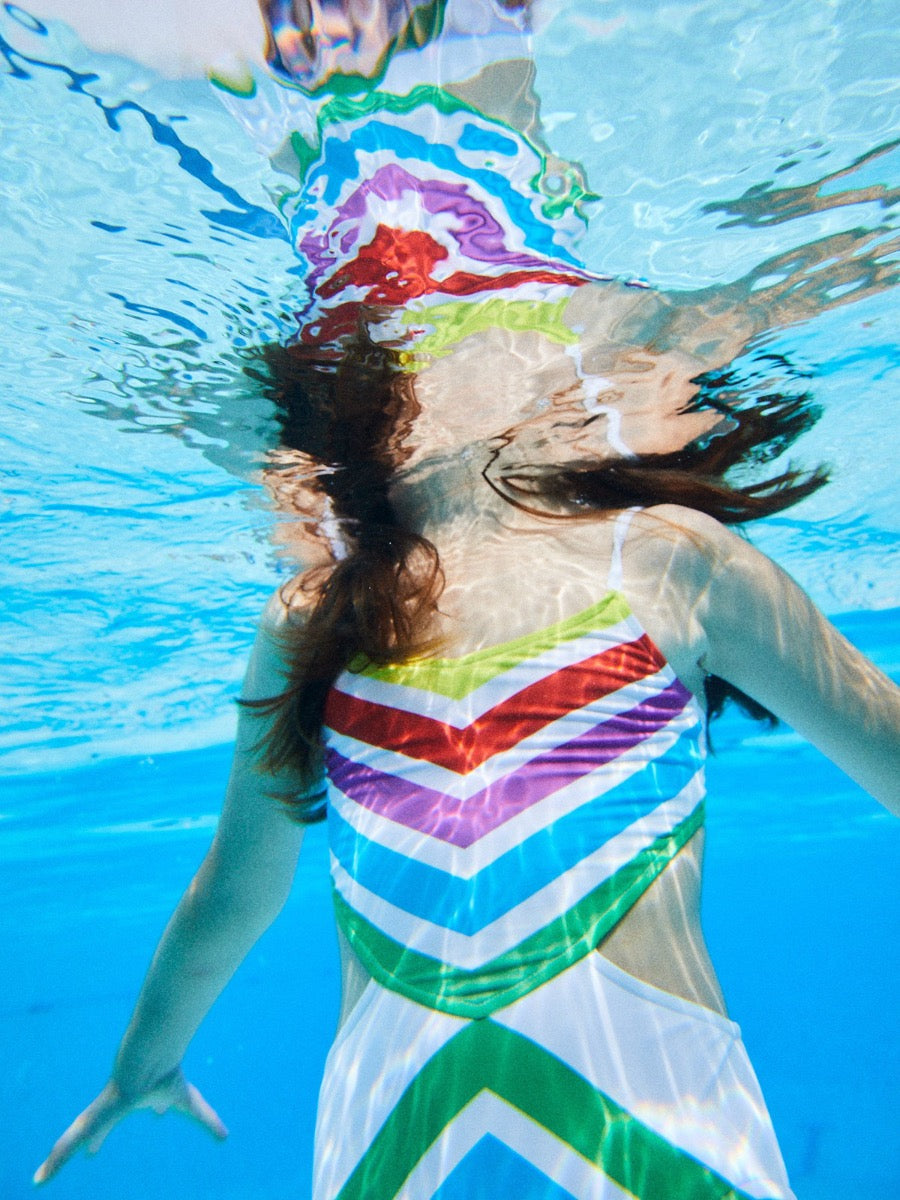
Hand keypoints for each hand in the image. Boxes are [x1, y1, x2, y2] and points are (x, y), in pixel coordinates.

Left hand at [33, 1069, 226, 1184]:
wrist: (146, 1060)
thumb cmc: (165, 1077)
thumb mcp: (190, 1106)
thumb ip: (208, 1121)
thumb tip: (225, 1137)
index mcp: (137, 1101)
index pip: (130, 1115)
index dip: (136, 1122)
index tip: (136, 1126)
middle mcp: (115, 1106)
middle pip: (102, 1126)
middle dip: (98, 1138)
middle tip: (92, 1153)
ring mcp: (100, 1112)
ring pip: (79, 1135)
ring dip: (66, 1152)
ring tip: (50, 1170)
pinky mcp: (90, 1119)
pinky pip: (68, 1144)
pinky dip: (56, 1160)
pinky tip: (42, 1176)